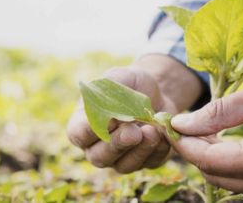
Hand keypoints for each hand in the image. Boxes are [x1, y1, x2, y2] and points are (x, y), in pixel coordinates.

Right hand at [67, 54, 203, 173]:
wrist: (157, 91)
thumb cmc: (131, 83)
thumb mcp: (118, 77)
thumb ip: (108, 91)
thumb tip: (109, 116)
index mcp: (85, 124)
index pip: (79, 135)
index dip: (91, 131)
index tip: (110, 120)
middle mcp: (99, 146)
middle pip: (100, 157)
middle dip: (117, 144)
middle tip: (134, 131)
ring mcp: (122, 157)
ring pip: (124, 166)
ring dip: (139, 151)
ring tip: (152, 131)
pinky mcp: (146, 160)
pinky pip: (150, 163)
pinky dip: (158, 151)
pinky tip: (163, 135)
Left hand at [170, 73, 242, 197]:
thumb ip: (218, 112)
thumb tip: (182, 123)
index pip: (208, 160)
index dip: (184, 143)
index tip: (171, 126)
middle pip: (215, 175)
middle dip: (195, 152)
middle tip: (186, 128)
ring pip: (229, 182)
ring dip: (212, 160)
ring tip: (205, 133)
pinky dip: (231, 166)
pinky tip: (228, 144)